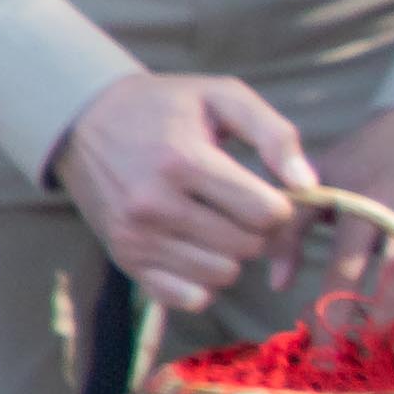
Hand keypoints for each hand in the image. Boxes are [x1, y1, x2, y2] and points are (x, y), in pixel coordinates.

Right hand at [51, 71, 317, 312]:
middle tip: (242, 206)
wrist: (85, 120)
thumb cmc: (166, 107)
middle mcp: (154, 205)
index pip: (265, 214)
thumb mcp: (222, 97)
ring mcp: (136, 237)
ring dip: (232, 254)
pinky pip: (188, 297)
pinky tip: (197, 247)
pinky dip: (202, 279)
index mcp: (182, 162)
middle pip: (248, 246)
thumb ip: (275, 134)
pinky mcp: (125, 259)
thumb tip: (308, 184)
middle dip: (258, 229)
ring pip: (223, 275)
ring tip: (217, 221)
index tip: (267, 191)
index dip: (280, 205)